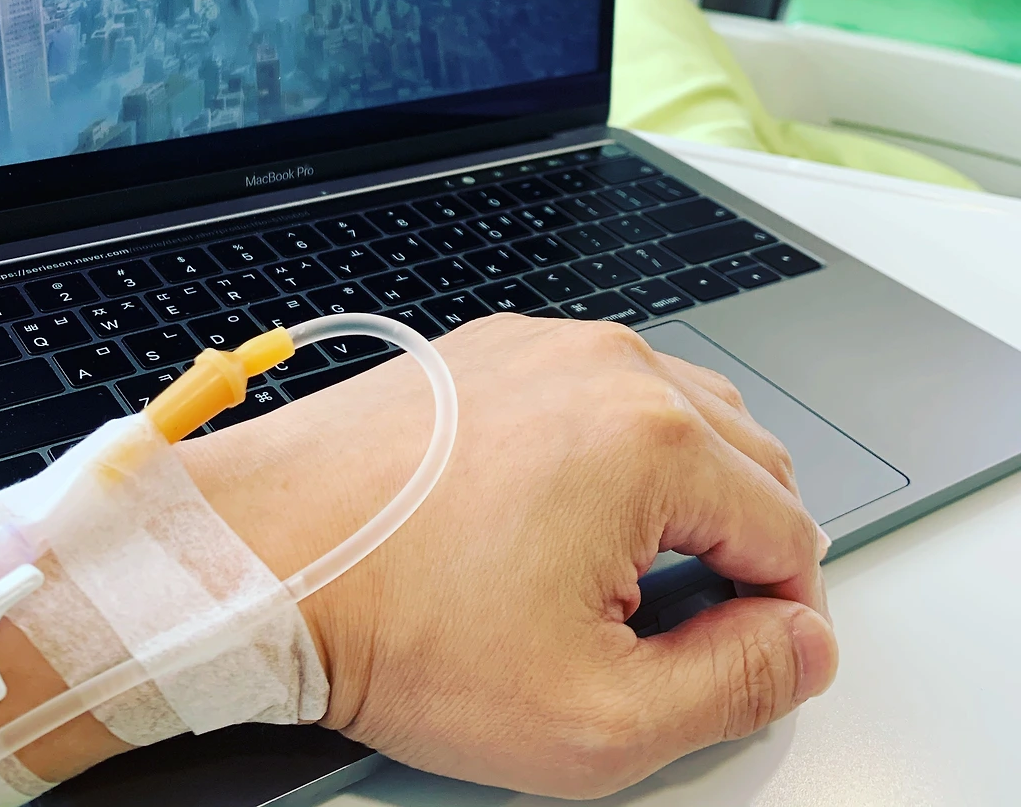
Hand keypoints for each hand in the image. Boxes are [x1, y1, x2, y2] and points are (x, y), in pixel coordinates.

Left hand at [181, 313, 836, 798]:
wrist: (264, 552)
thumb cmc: (398, 625)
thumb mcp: (593, 715)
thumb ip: (731, 687)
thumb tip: (797, 646)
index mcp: (652, 439)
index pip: (788, 531)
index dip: (781, 615)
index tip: (736, 658)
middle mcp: (607, 366)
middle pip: (743, 461)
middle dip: (737, 546)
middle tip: (673, 626)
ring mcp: (545, 347)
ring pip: (676, 415)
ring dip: (679, 492)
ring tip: (614, 572)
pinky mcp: (493, 349)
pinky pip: (595, 392)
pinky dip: (606, 450)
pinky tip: (551, 513)